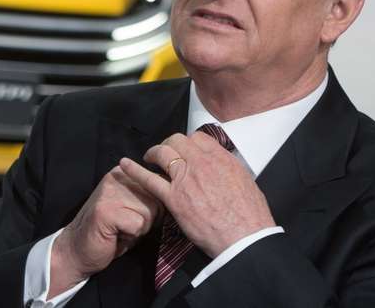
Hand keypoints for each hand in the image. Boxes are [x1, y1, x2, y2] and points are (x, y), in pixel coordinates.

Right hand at [50, 165, 161, 296]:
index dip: (153, 207)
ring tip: (121, 229)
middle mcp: (117, 176)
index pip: (158, 184)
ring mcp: (110, 192)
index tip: (133, 214)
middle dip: (147, 218)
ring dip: (139, 228)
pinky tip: (116, 234)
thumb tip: (174, 194)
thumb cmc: (111, 230)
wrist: (77, 248)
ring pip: (149, 212)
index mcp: (124, 173)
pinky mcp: (106, 210)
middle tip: (126, 224)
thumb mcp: (132, 206)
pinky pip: (138, 225)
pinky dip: (131, 235)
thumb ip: (148, 196)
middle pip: (156, 199)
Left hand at [119, 132, 274, 257]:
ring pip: (162, 153)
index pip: (198, 138)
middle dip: (169, 144)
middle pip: (177, 141)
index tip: (186, 150)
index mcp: (220, 158)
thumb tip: (224, 168)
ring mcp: (185, 179)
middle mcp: (201, 163)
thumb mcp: (246, 182)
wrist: (244, 237)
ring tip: (149, 156)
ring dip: (154, 153)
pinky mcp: (173, 198)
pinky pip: (149, 179)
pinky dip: (135, 170)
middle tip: (166, 152)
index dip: (189, 143)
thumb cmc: (250, 216)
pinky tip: (125, 165)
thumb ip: (230, 170)